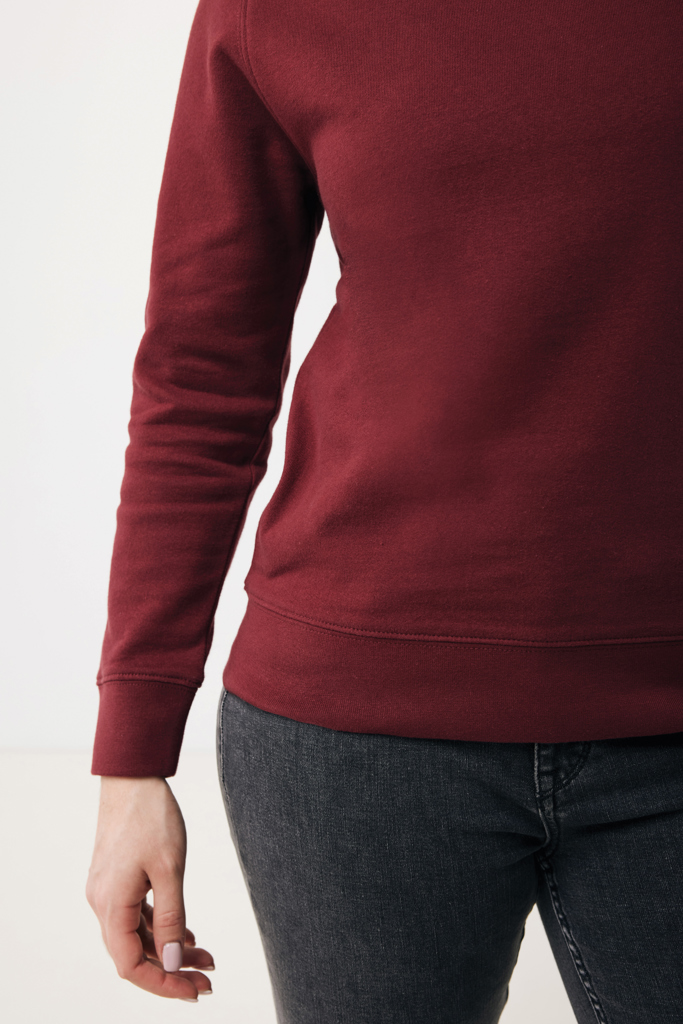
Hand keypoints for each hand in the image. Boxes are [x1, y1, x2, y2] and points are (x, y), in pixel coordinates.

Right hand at [86, 775, 214, 999]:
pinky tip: (186, 934)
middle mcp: (102, 903)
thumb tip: (170, 963)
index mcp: (111, 905)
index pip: (131, 965)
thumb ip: (170, 918)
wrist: (133, 776)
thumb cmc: (151, 817)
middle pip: (134, 954)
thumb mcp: (169, 869)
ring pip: (137, 935)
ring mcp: (107, 891)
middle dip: (171, 970)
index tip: (195, 991)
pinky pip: (136, 915)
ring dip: (169, 949)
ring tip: (205, 958)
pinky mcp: (116, 879)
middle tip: (207, 979)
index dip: (162, 983)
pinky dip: (160, 928)